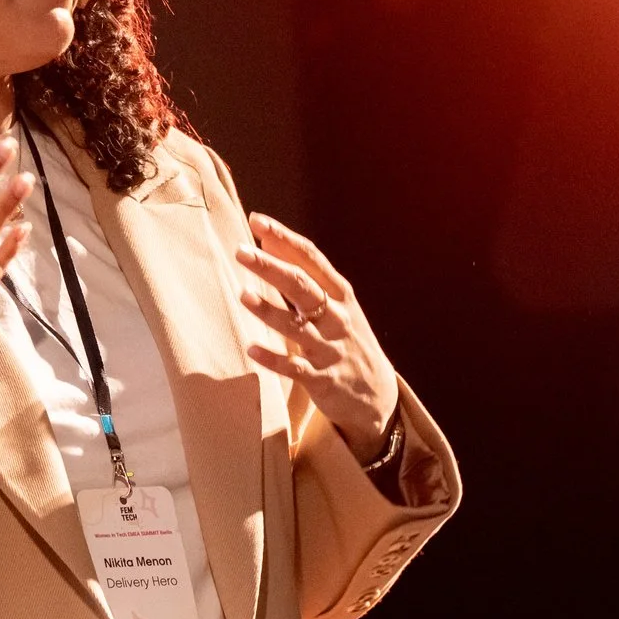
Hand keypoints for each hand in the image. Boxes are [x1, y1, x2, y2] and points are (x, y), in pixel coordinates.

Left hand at [236, 213, 397, 460]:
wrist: (377, 397)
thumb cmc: (347, 340)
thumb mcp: (334, 305)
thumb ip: (301, 274)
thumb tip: (266, 240)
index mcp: (340, 296)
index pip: (311, 259)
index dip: (284, 239)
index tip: (257, 221)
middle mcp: (337, 319)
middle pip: (303, 287)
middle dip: (272, 268)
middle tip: (241, 252)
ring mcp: (331, 350)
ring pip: (297, 327)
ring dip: (269, 310)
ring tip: (243, 295)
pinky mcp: (323, 380)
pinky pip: (295, 368)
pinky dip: (274, 359)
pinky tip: (252, 349)